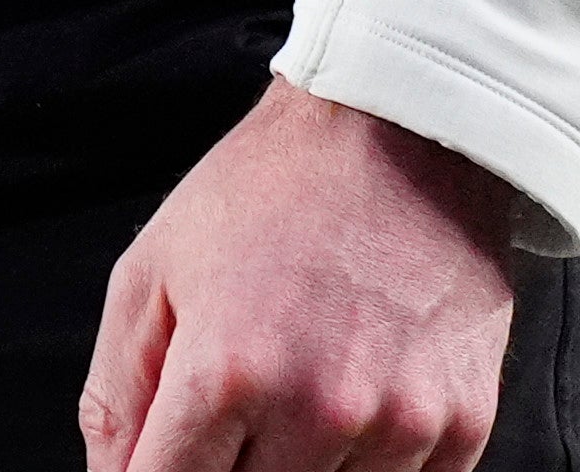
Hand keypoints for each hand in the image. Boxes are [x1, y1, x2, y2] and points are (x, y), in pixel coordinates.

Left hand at [81, 79, 521, 471]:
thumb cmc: (264, 197)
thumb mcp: (149, 274)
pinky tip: (349, 406)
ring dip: (295, 470)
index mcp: (226, 371)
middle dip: (222, 469)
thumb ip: (117, 394)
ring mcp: (398, 426)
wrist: (397, 140)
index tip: (153, 468)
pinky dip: (365, 468)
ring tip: (289, 396)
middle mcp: (317, 410)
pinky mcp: (463, 428)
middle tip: (225, 419)